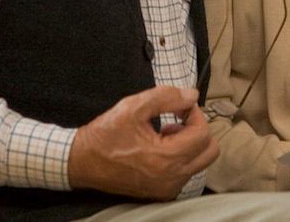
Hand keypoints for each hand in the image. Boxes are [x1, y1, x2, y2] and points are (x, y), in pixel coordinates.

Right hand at [68, 86, 217, 200]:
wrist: (80, 162)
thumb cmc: (105, 134)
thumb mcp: (133, 106)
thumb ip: (167, 97)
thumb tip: (193, 96)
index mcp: (166, 159)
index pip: (203, 133)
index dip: (194, 113)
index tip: (178, 106)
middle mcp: (171, 178)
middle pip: (209, 151)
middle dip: (197, 130)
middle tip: (175, 121)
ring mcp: (167, 188)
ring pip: (199, 162)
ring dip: (188, 144)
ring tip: (162, 134)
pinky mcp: (161, 192)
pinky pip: (186, 172)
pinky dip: (180, 157)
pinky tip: (158, 148)